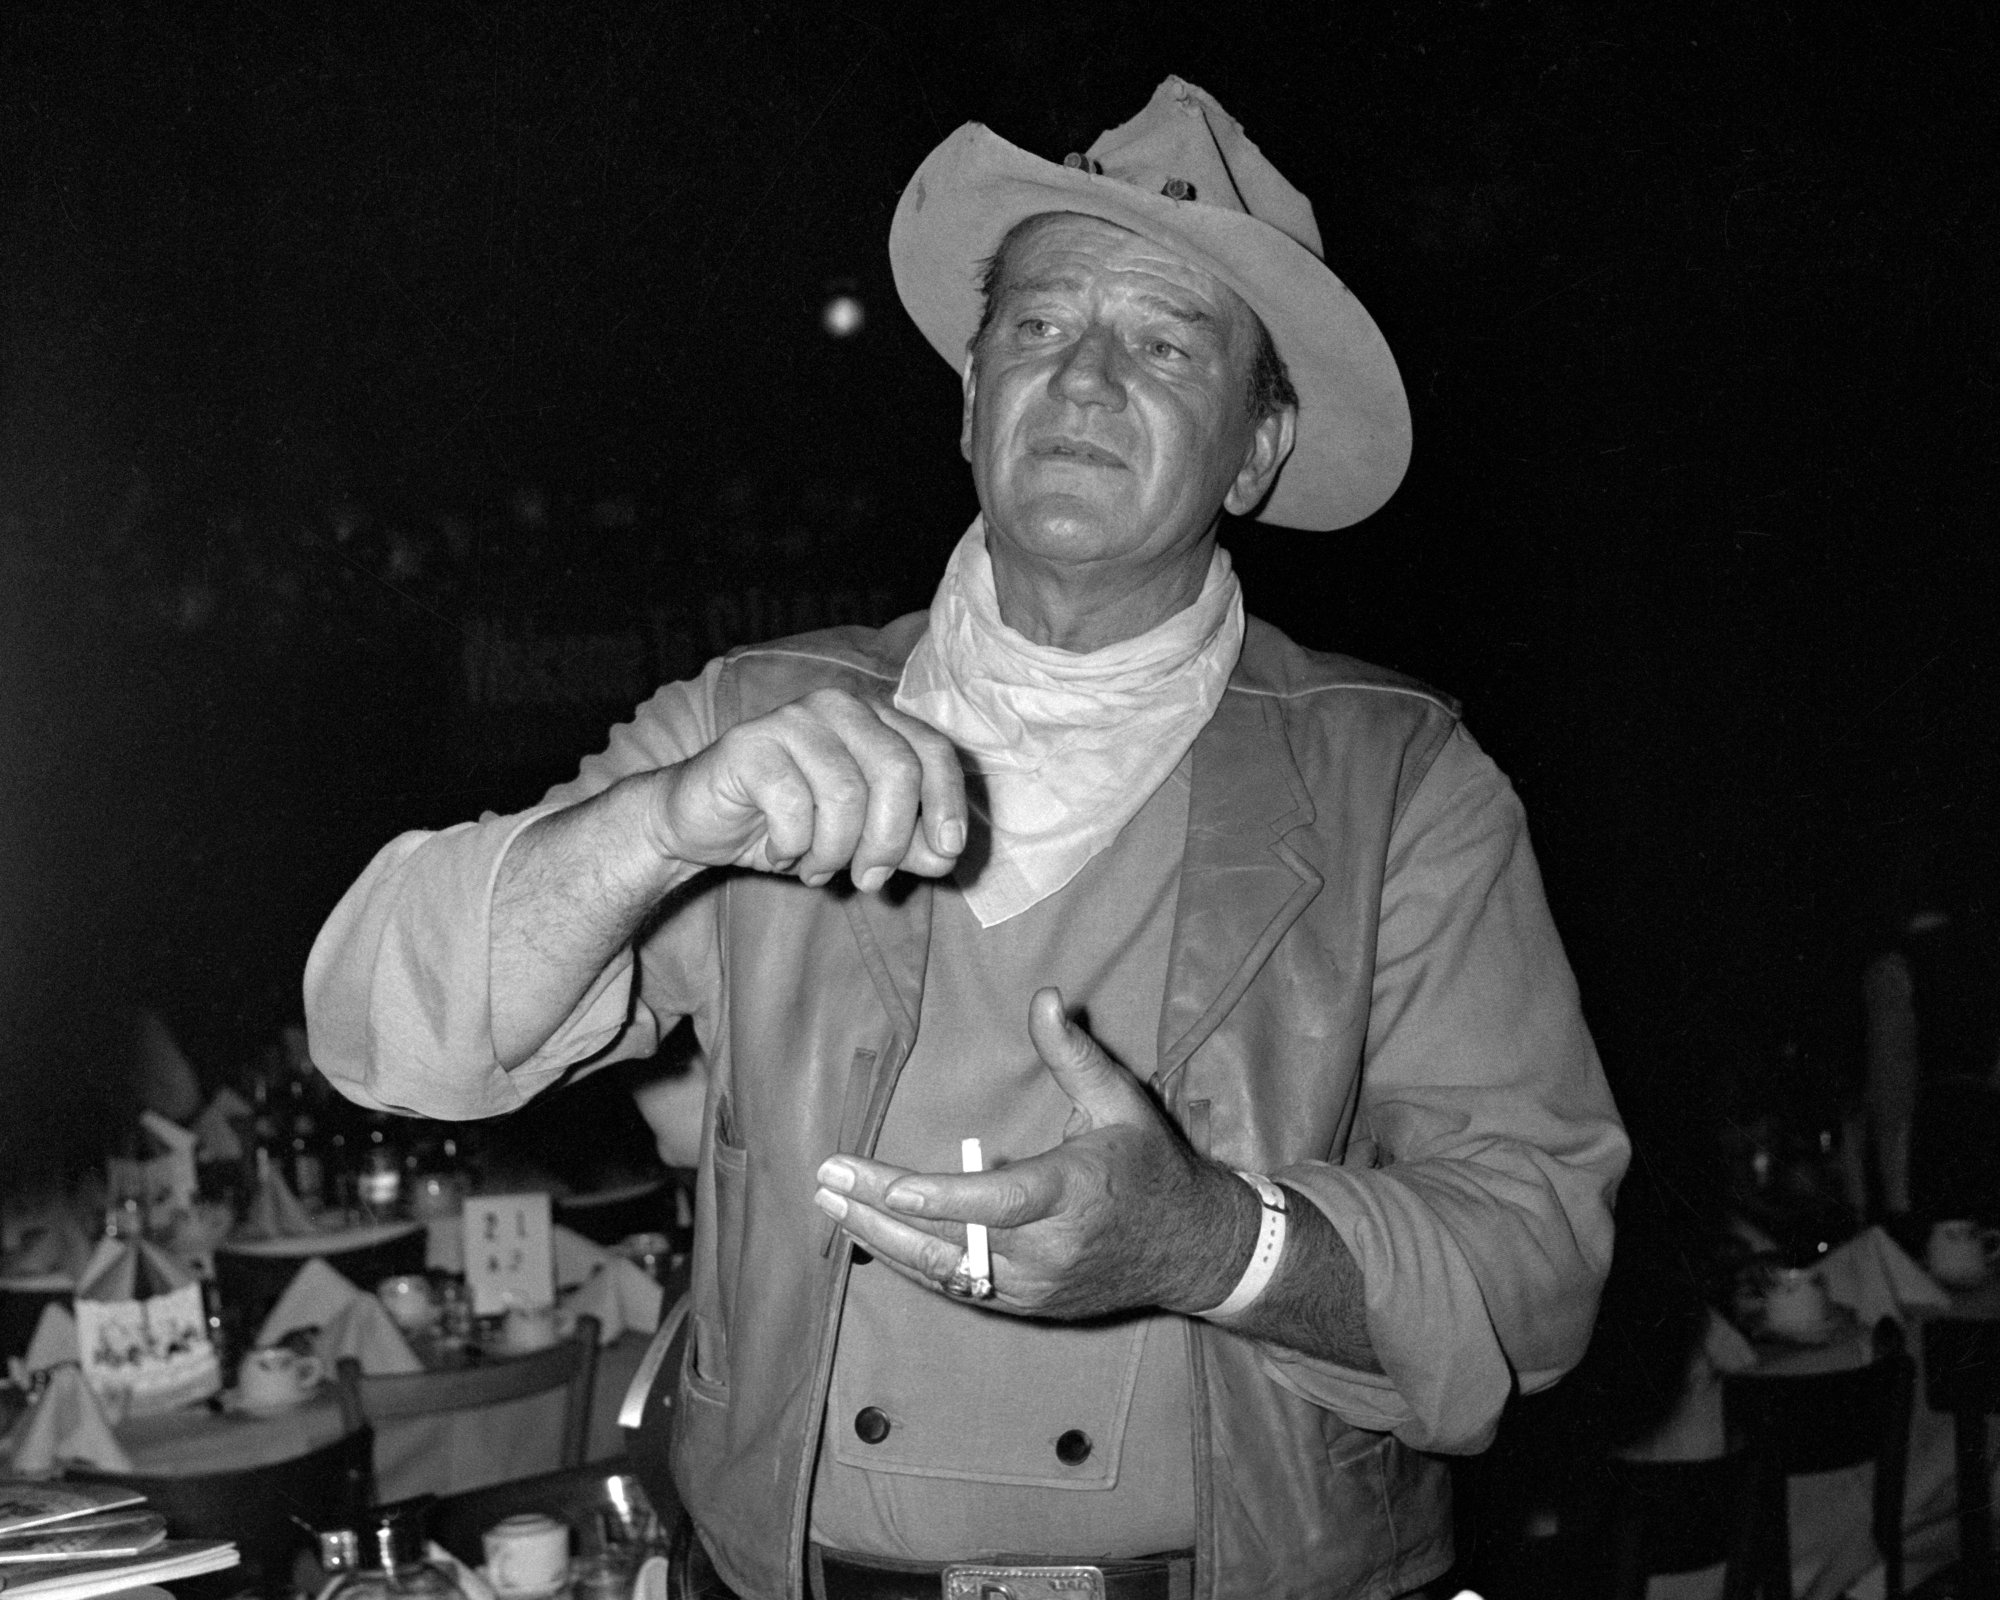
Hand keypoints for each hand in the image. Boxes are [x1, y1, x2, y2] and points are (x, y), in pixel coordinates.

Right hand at [649, 689, 965, 889]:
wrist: (699, 822)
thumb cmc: (787, 824)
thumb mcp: (858, 842)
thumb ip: (905, 845)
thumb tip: (946, 857)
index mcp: (873, 719)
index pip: (933, 752)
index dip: (947, 804)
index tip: (947, 854)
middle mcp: (838, 707)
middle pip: (896, 772)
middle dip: (889, 840)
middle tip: (868, 879)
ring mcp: (791, 719)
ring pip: (845, 795)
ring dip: (835, 851)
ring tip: (814, 866)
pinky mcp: (749, 744)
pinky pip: (793, 807)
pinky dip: (792, 846)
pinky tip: (778, 852)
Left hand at [813, 987, 1254, 1318]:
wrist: (1191, 1249)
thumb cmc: (1151, 1167)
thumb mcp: (1120, 1101)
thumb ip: (1073, 1055)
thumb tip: (1043, 997)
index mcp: (1076, 1192)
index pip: (1001, 1201)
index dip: (945, 1198)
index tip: (891, 1188)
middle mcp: (1050, 1249)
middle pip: (954, 1238)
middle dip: (881, 1212)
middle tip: (827, 1179)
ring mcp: (1035, 1286)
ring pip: (945, 1270)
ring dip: (881, 1240)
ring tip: (830, 1205)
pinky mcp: (1025, 1305)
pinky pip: (957, 1286)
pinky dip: (911, 1262)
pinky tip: (870, 1236)